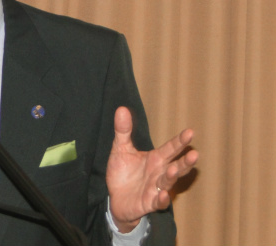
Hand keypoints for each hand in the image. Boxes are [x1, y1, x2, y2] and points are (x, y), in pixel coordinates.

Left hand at [106, 106, 198, 232]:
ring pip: (168, 182)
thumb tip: (121, 108)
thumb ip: (123, 131)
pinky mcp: (149, 203)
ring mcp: (156, 189)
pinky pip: (158, 202)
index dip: (180, 141)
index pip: (171, 148)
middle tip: (194, 153)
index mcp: (156, 158)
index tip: (190, 132)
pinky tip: (163, 195)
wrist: (116, 198)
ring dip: (172, 176)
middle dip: (185, 161)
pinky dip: (162, 199)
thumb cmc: (123, 173)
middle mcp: (160, 173)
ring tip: (174, 169)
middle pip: (177, 166)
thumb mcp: (120, 149)